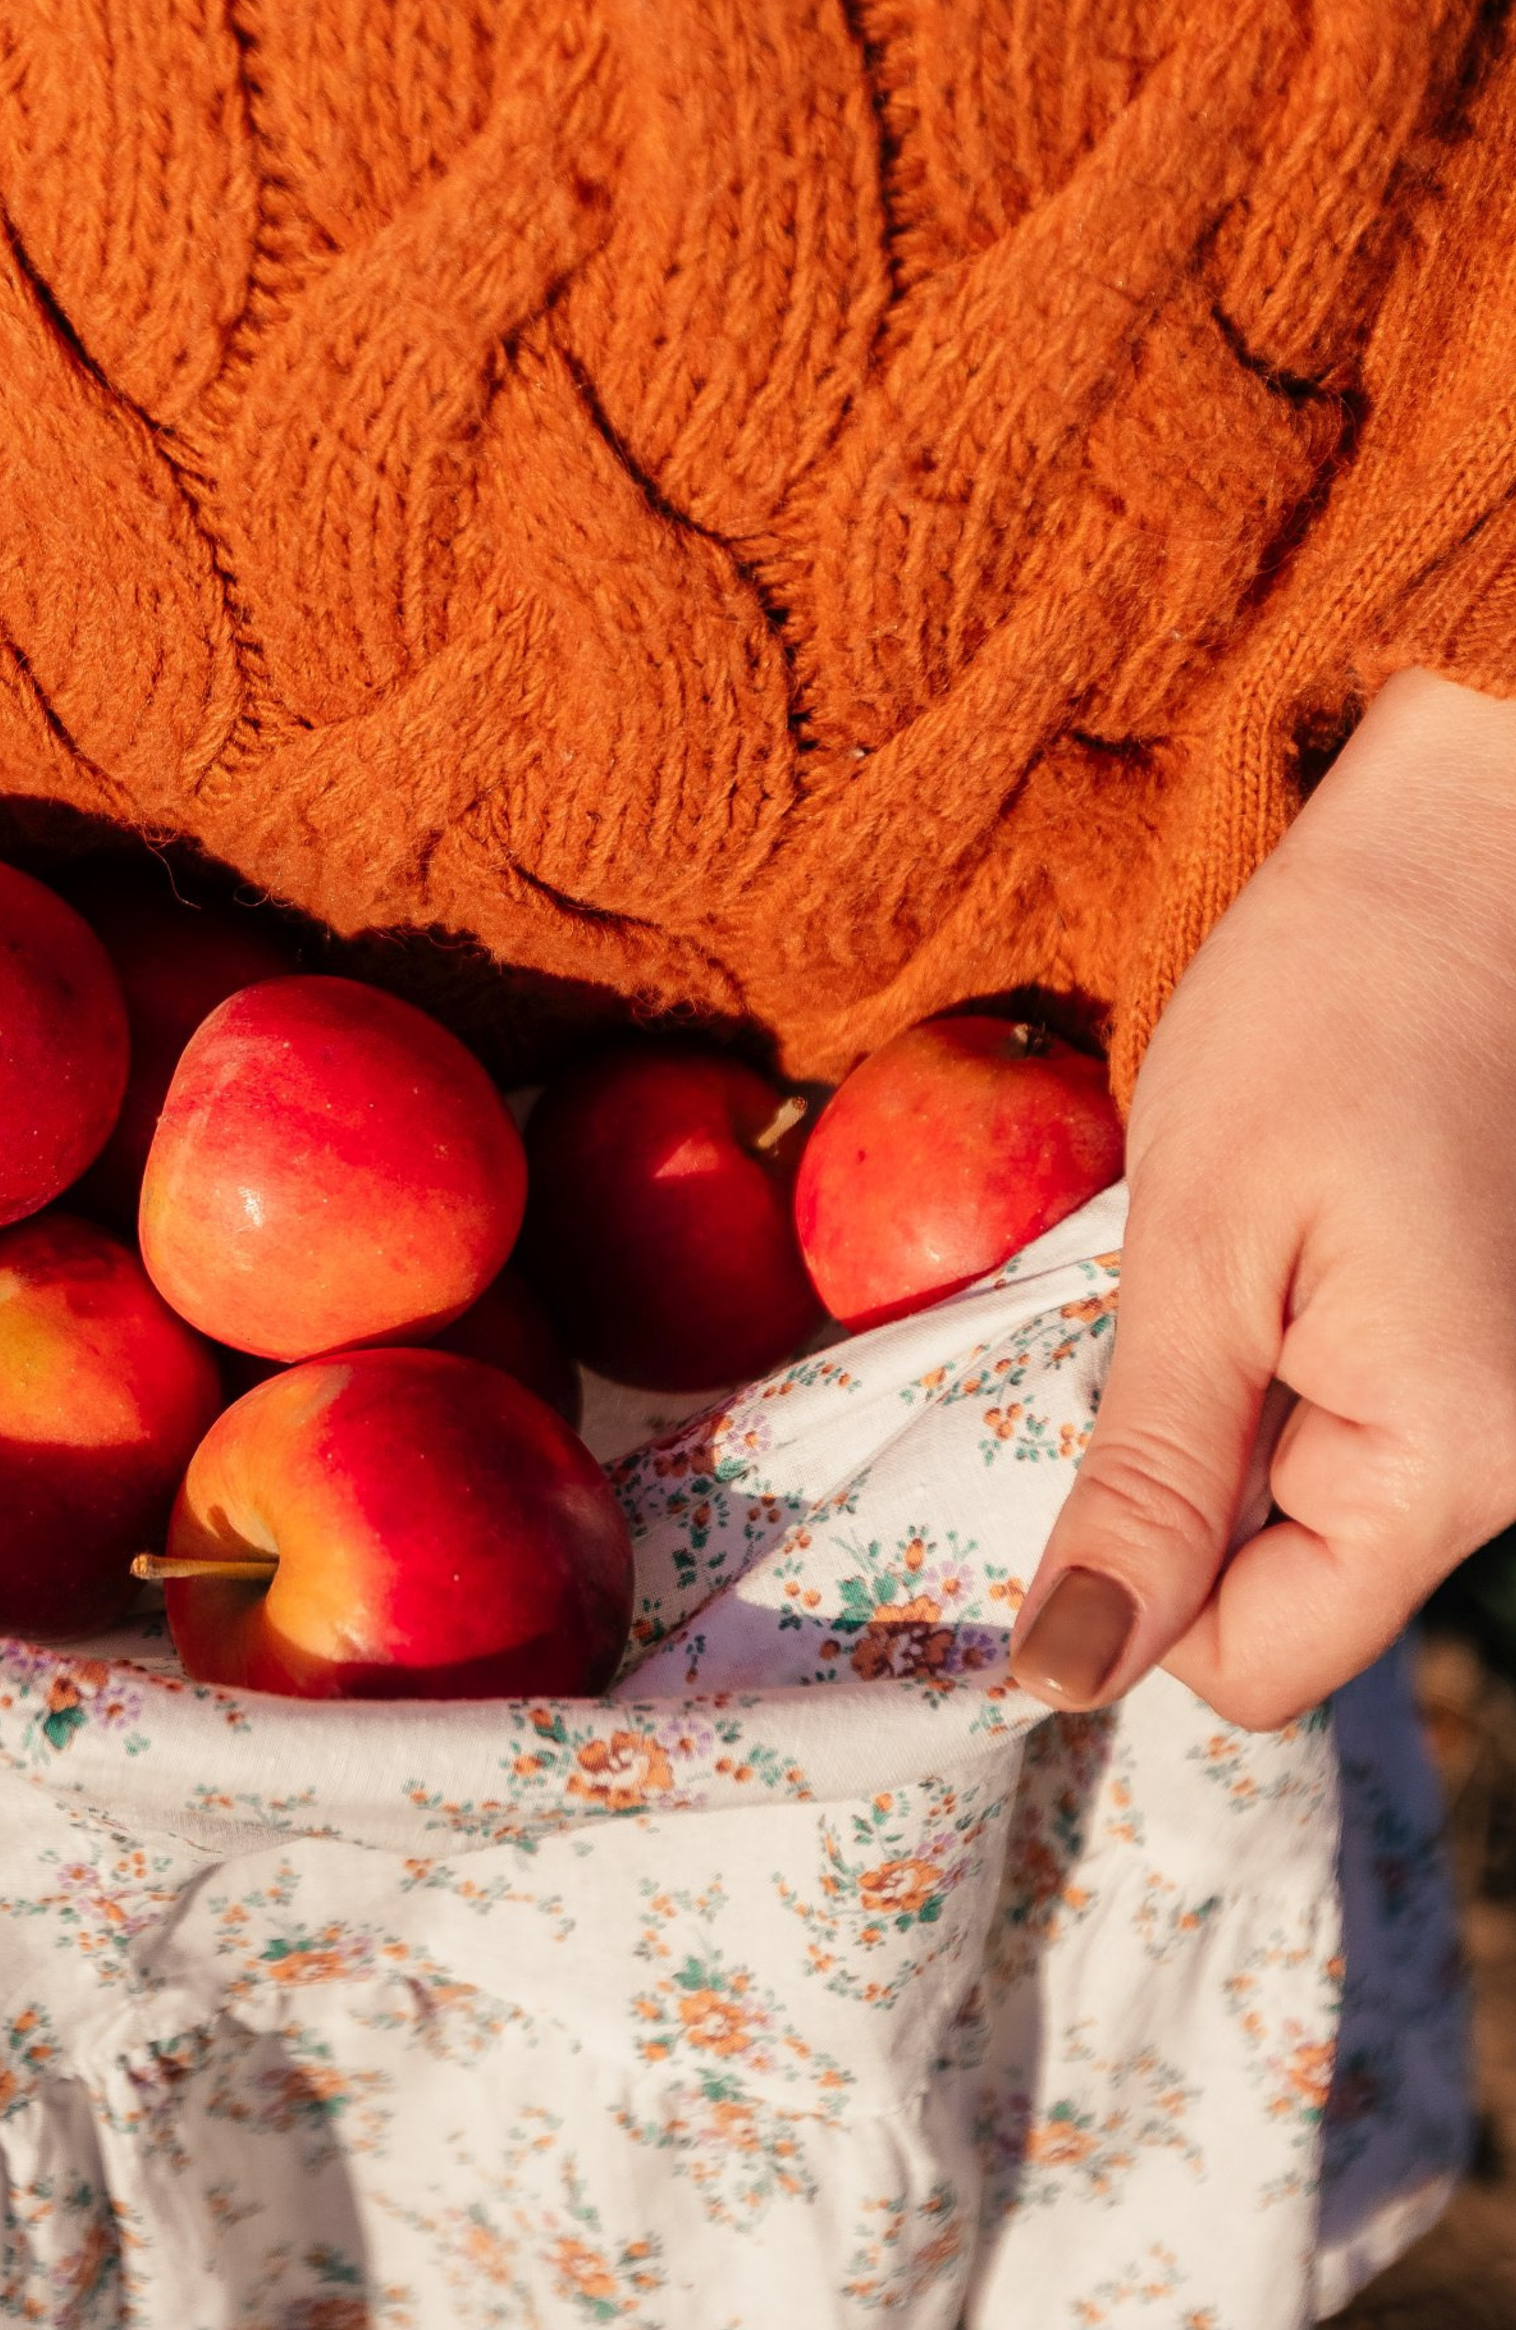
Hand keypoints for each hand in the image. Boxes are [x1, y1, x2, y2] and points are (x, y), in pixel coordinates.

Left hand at [1010, 667, 1515, 1726]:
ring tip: (1238, 1274)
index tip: (1087, 1442)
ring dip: (1227, 1422)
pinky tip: (1279, 1267)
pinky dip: (1275, 1380)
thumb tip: (1068, 1677)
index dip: (1135, 1591)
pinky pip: (1348, 1439)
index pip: (1253, 1662)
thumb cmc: (1324, 1016)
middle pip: (1282, 1592)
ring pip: (1308, 1514)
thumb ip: (1148, 1479)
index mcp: (1458, 1461)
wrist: (1462, 865)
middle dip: (1184, 1487)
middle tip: (1174, 1318)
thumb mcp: (1197, 1251)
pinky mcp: (1492, 1365)